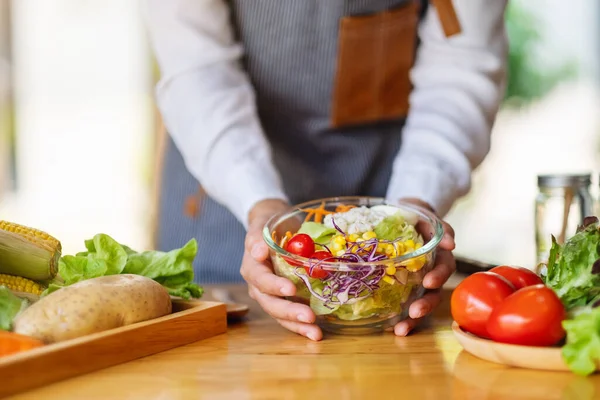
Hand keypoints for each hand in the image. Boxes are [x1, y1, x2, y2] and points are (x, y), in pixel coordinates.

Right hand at [240, 199, 322, 340]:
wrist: (273, 228)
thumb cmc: (269, 225)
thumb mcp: (262, 225)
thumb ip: (257, 238)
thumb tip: (258, 251)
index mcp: (251, 268)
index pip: (260, 279)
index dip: (274, 286)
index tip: (290, 289)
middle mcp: (258, 286)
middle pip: (270, 303)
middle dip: (289, 312)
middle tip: (309, 317)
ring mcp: (270, 296)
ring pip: (280, 315)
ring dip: (297, 325)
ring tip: (316, 333)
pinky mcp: (283, 301)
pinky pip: (290, 316)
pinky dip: (302, 326)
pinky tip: (317, 333)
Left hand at [393, 198, 456, 336]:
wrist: (401, 215)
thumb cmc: (415, 213)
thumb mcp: (425, 213)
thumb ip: (439, 227)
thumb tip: (451, 243)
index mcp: (439, 253)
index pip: (444, 267)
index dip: (438, 276)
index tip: (428, 282)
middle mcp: (432, 270)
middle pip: (435, 291)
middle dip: (426, 303)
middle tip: (414, 311)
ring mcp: (418, 281)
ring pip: (421, 302)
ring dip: (414, 318)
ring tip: (401, 328)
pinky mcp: (404, 288)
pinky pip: (405, 305)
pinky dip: (401, 319)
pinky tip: (392, 329)